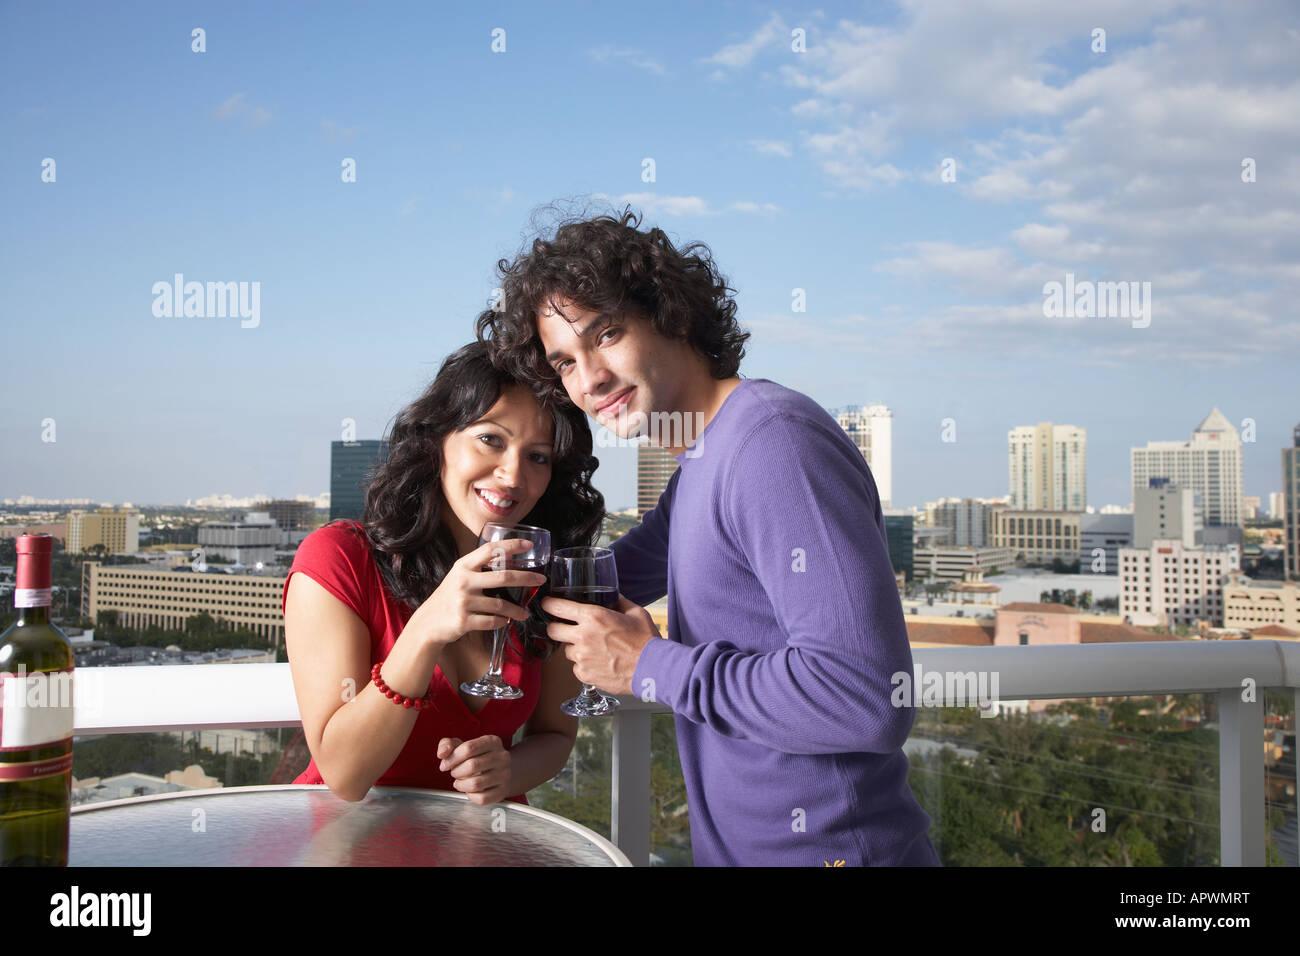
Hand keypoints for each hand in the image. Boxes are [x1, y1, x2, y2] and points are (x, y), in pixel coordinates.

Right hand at [409, 538, 545, 647]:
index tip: (528, 545)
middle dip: (526, 578)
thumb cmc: (448, 598)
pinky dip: (502, 622)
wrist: (427, 623)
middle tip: (541, 579)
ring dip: (517, 610)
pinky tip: (506, 621)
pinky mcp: (464, 621)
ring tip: (525, 613)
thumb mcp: (459, 577)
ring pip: (500, 604)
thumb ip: (478, 568)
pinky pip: (492, 621)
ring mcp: (463, 602)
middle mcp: (463, 581)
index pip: (490, 550)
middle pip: (503, 576)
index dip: (511, 546)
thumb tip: (509, 558)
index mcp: (463, 566)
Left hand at [437, 735, 511, 804]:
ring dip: (461, 785)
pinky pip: (482, 798)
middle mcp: (502, 757)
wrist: (501, 771)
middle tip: (454, 773)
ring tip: (460, 782)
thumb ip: (448, 744)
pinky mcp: (503, 791)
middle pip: (472, 765)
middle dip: (456, 772)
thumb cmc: (477, 757)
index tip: (445, 765)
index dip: (452, 758)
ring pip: (476, 784)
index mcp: (492, 742)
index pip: (469, 748)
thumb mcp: (463, 745)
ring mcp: (504, 775)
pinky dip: (470, 796)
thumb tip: (442, 753)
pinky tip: (470, 791)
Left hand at [541, 594, 658, 695]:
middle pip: (552, 630)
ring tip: (594, 650)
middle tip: (565, 628)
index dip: (549, 604)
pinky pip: (576, 667)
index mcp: (593, 617)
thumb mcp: (635, 612)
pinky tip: (599, 663)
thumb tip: (612, 596)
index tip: (548, 604)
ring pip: (567, 650)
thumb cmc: (646, 641)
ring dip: (575, 648)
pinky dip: (584, 665)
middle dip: (557, 628)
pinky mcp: (584, 674)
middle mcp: (583, 636)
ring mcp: (582, 657)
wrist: (652, 669)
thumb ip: (619, 602)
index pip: (557, 607)